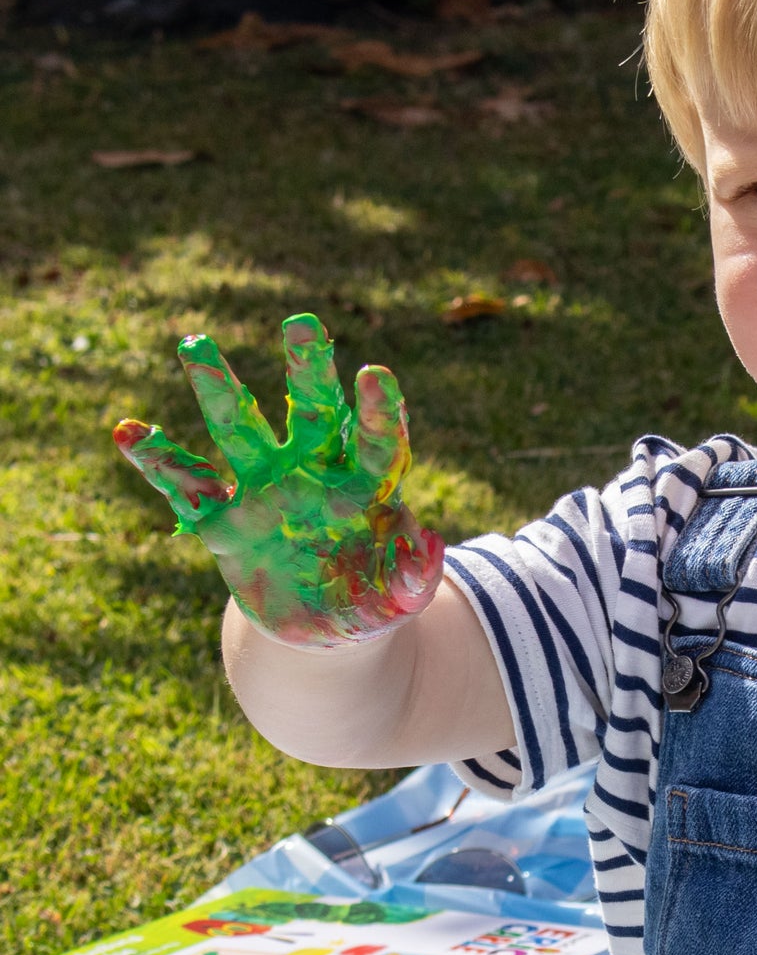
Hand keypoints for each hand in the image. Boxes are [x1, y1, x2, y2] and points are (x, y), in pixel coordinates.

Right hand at [114, 314, 443, 647]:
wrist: (322, 631)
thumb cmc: (371, 603)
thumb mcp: (400, 599)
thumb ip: (416, 576)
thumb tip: (428, 540)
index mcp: (365, 487)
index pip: (378, 441)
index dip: (378, 411)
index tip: (375, 374)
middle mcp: (313, 473)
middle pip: (313, 413)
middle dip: (308, 370)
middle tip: (303, 323)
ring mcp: (264, 491)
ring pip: (241, 431)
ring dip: (219, 388)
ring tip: (195, 344)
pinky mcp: (223, 523)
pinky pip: (187, 488)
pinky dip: (158, 463)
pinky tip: (129, 433)